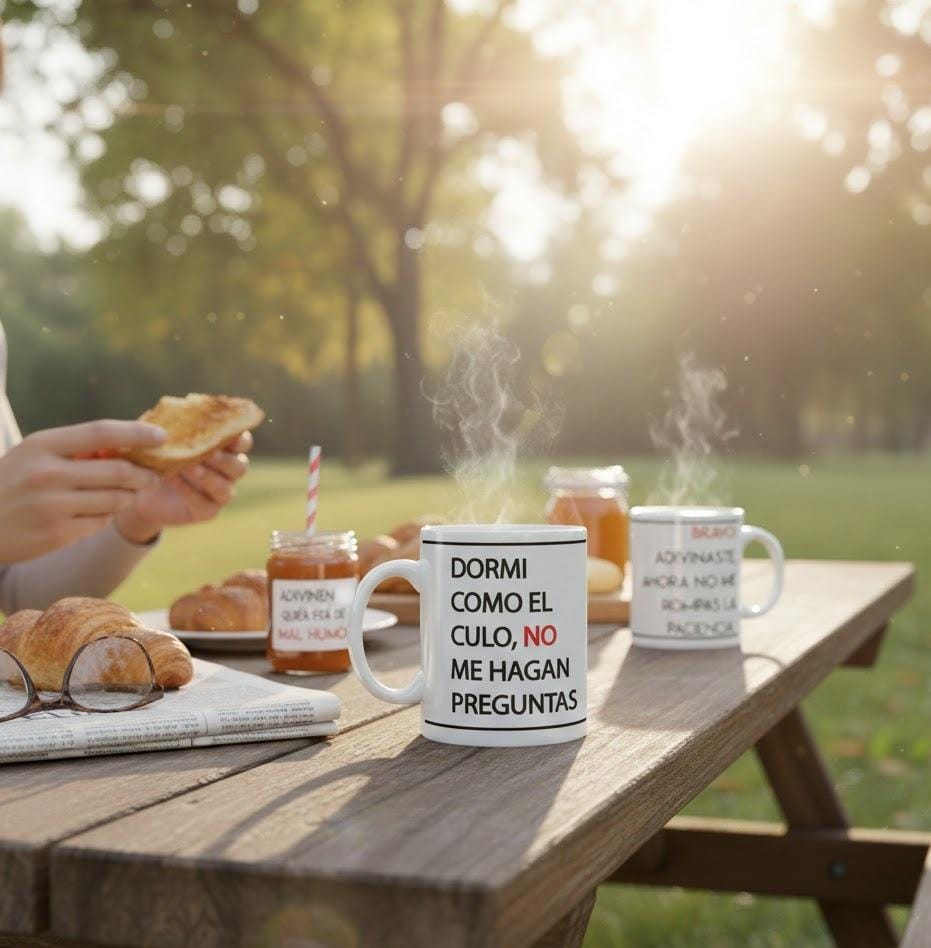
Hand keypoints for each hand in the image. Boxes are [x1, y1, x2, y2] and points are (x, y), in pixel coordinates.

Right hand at [0, 420, 165, 562]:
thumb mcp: (33, 454)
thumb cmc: (11, 482)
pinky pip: (100, 523)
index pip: (102, 432)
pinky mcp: (56, 534)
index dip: (137, 433)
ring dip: (128, 497)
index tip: (162, 436)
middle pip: (118, 471)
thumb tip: (129, 445)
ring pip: (115, 499)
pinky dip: (106, 518)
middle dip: (144, 475)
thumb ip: (75, 449)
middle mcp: (48, 473)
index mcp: (42, 445)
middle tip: (154, 477)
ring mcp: (52, 506)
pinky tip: (97, 514)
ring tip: (128, 494)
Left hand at [114, 432, 252, 543]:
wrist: (144, 487)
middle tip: (209, 452)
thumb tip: (174, 408)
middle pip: (240, 466)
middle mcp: (229, 472)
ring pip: (226, 487)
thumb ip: (175, 424)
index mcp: (226, 450)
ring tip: (191, 467)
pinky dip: (190, 491)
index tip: (226, 432)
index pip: (243, 442)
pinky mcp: (208, 511)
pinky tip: (174, 479)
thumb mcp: (165, 437)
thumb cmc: (159, 454)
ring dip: (209, 477)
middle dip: (225, 459)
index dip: (239, 438)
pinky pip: (205, 503)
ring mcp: (221, 493)